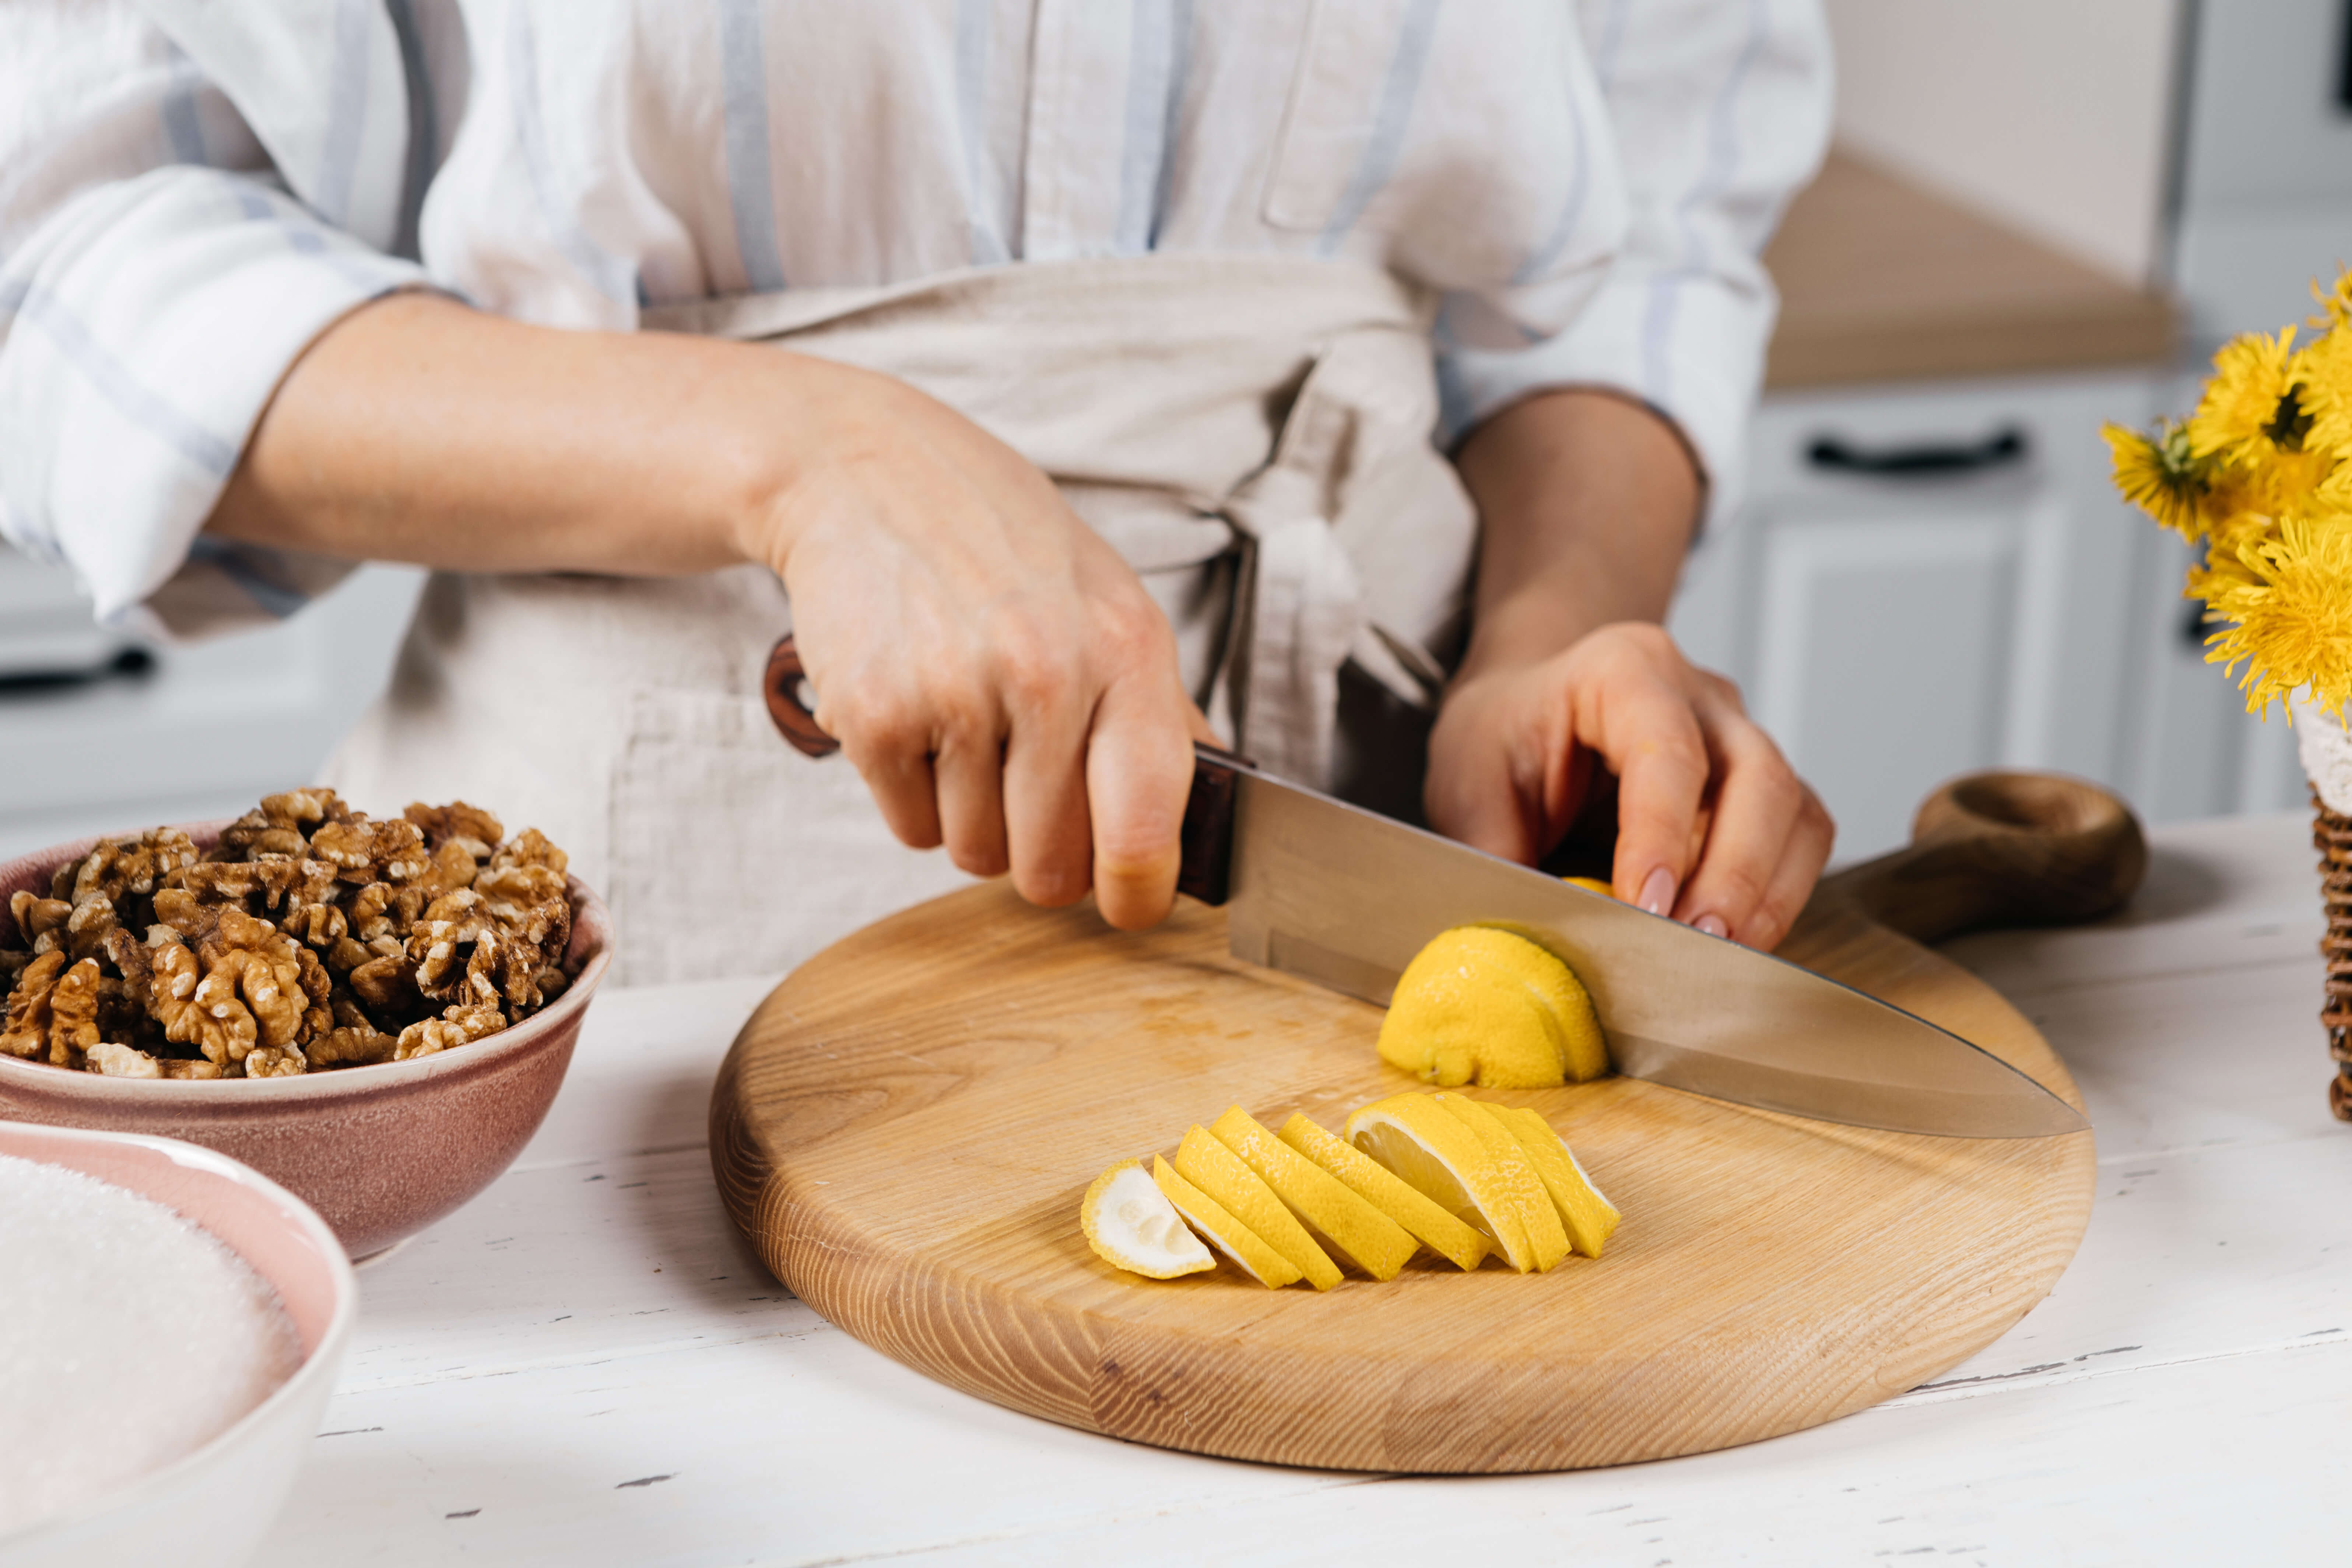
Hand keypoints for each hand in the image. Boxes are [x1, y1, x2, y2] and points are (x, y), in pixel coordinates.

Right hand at [758, 371, 1200, 928]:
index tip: (1128, 903)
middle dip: (1039, 852)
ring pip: (976, 855)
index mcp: (1125, 649)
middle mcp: (1047, 673)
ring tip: (965, 728)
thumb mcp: (1110, 602)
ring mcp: (955, 694)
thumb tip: (1209, 821)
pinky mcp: (872, 714)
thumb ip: (1161, 714)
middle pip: (1053, 865)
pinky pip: (910, 828)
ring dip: (970, 819)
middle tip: (1022, 786)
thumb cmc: (1003, 545)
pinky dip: (911, 796)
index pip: (1146, 825)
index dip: (1138, 892)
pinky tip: (916, 717)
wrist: (869, 473)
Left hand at [1424, 622, 1832, 949]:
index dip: (1663, 837)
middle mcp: (1698, 695)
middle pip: (1758, 779)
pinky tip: (1734, 940)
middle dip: (1735, 875)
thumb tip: (1520, 940)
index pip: (1666, 753)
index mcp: (1621, 670)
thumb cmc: (1503, 733)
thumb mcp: (1469, 785)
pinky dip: (1775, 896)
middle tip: (1699, 946)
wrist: (1528, 703)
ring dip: (1764, 894)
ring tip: (1720, 957)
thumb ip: (1497, 857)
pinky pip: (1798, 840)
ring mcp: (1739, 738)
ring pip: (1794, 813)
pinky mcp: (1758, 788)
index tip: (1647, 909)